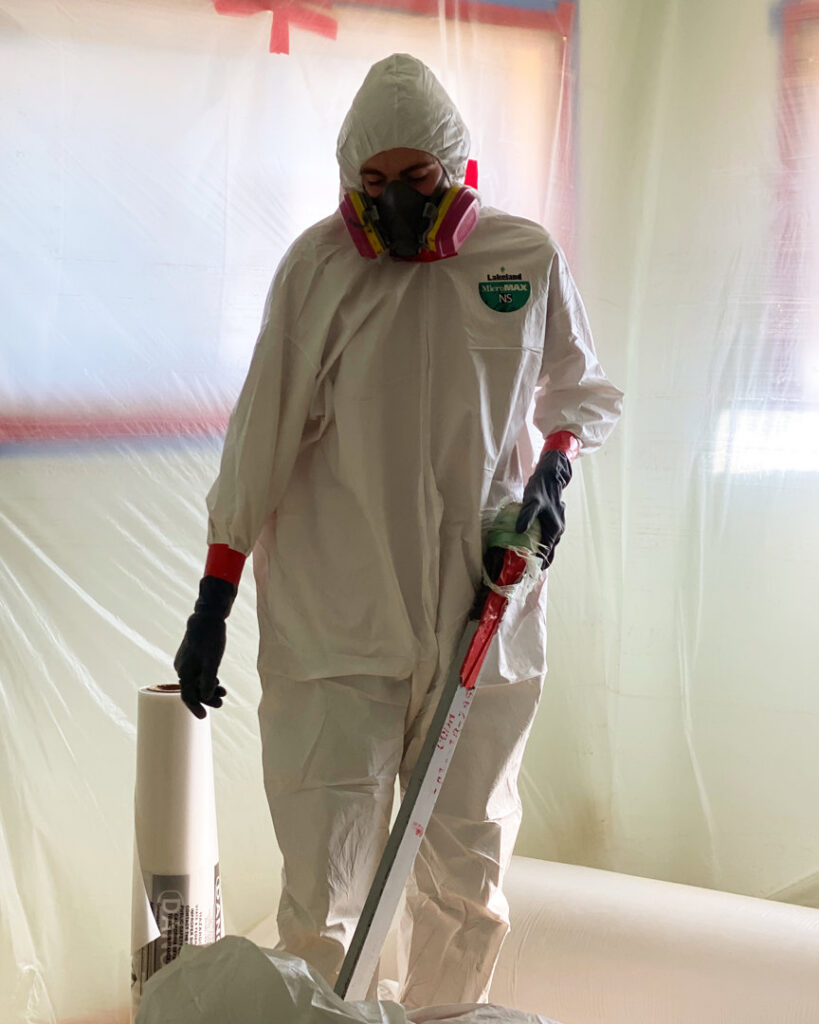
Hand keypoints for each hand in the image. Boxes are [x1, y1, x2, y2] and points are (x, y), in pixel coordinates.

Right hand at [174, 575, 235, 718]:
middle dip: (207, 697)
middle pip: (193, 689)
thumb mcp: (212, 660)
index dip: (195, 707)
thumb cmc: (211, 638)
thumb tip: (206, 696)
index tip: (204, 717)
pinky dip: (207, 679)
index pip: (187, 695)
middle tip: (222, 703)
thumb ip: (208, 679)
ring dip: (209, 688)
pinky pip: (197, 673)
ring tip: (223, 693)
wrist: (207, 617)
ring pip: (196, 681)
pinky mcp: (191, 657)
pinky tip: (218, 682)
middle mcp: (182, 668)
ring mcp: (186, 662)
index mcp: (184, 670)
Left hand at [515, 449, 572, 565]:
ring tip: (524, 561)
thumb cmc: (541, 489)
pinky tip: (527, 546)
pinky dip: (537, 544)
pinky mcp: (550, 522)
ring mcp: (555, 527)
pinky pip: (544, 538)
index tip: (527, 573)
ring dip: (537, 553)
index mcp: (554, 530)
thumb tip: (518, 531)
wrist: (549, 477)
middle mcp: (557, 531)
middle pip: (548, 552)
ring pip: (547, 545)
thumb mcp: (532, 502)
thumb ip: (526, 516)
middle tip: (523, 571)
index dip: (538, 564)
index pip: (547, 554)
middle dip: (538, 562)